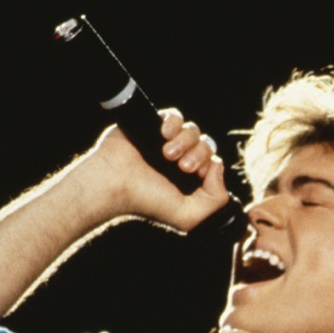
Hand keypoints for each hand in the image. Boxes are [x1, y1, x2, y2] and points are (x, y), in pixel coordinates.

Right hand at [88, 108, 228, 230]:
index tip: (194, 175)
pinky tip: (164, 134)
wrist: (114, 182)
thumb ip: (216, 200)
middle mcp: (181, 160)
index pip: (214, 164)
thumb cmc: (147, 201)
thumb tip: (218, 165)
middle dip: (198, 154)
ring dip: (185, 141)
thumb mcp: (188, 216)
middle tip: (181, 166)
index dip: (209, 166)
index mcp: (191, 180)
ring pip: (194, 131)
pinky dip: (174, 123)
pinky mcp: (154, 126)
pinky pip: (176, 116)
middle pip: (207, 145)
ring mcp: (168, 143)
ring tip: (167, 153)